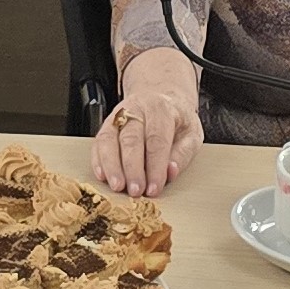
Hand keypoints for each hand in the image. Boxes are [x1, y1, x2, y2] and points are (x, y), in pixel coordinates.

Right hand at [92, 50, 201, 194]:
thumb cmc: (176, 119)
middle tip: (135, 190)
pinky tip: (102, 175)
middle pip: (131, 139)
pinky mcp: (107, 124)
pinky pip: (98, 142)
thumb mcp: (191, 134)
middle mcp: (137, 109)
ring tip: (117, 186)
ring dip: (112, 166)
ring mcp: (118, 115)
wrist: (160, 98)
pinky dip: (98, 160)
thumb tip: (170, 171)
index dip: (155, 167)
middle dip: (132, 168)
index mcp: (161, 109)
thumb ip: (183, 154)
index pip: (157, 140)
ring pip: (109, 139)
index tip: (154, 188)